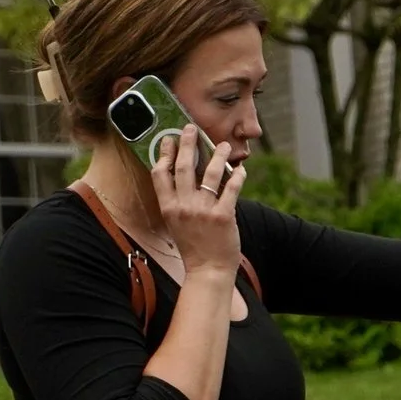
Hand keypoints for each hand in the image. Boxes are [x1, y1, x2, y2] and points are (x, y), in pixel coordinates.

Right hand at [149, 125, 245, 276]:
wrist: (208, 271)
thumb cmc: (193, 248)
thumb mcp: (176, 224)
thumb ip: (176, 202)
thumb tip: (182, 179)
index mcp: (168, 207)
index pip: (159, 173)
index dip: (163, 153)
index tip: (168, 139)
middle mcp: (183, 206)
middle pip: (182, 167)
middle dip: (186, 143)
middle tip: (190, 128)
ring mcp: (203, 211)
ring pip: (209, 173)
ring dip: (217, 155)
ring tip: (224, 145)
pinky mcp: (223, 216)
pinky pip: (231, 189)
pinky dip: (237, 176)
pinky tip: (240, 169)